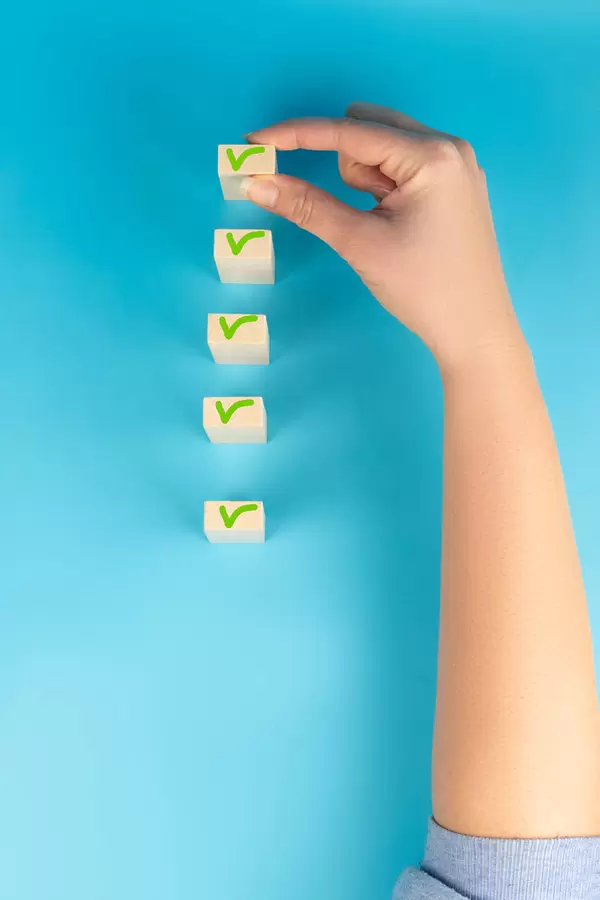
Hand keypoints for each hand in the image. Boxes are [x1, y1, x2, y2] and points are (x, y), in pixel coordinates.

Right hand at [243, 103, 523, 372]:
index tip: (256, 139)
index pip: (349, 131)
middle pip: (368, 128)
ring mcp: (456, 165)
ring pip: (383, 149)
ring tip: (385, 227)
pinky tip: (398, 224)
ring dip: (365, 180)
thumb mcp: (360, 244)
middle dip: (346, 166)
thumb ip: (307, 207)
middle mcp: (449, 146)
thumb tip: (257, 183)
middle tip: (359, 215)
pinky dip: (384, 188)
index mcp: (432, 155)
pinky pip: (403, 167)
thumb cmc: (423, 289)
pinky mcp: (454, 185)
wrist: (474, 331)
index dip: (298, 134)